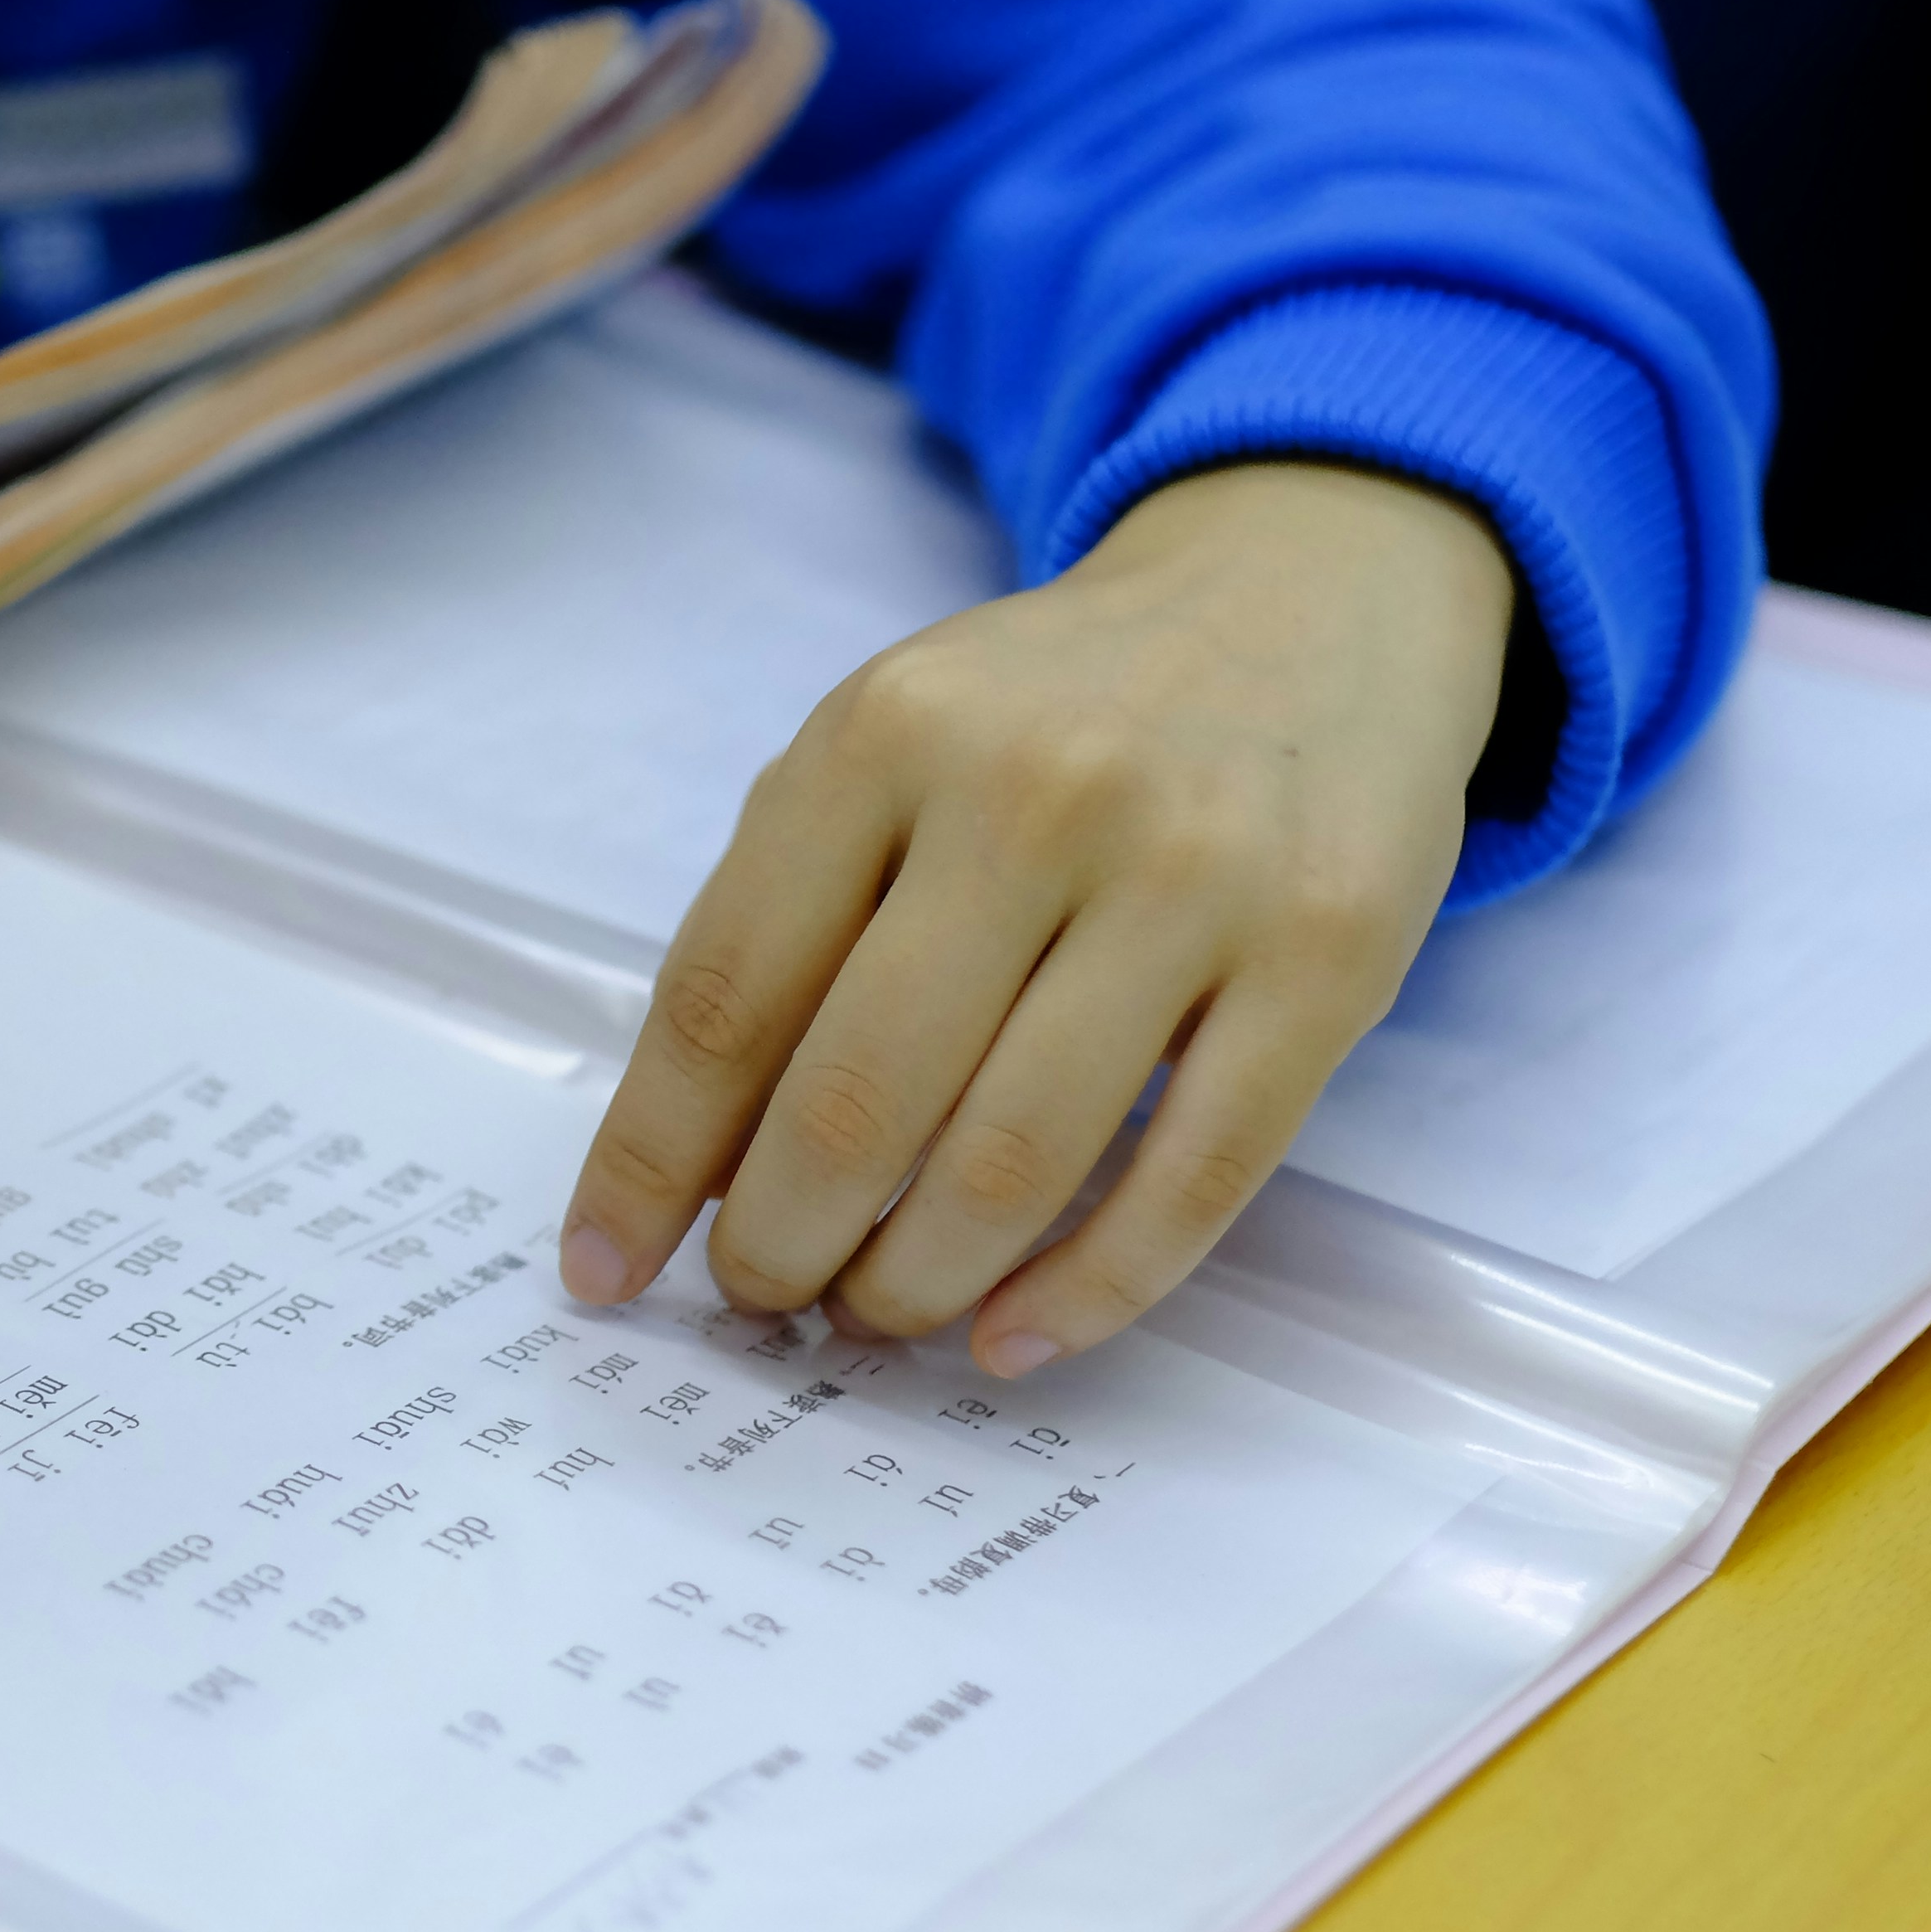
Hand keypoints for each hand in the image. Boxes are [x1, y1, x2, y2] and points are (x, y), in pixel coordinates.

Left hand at [559, 461, 1510, 1375]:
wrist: (1309, 596)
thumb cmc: (1056, 713)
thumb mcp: (890, 752)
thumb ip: (785, 924)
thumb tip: (683, 1170)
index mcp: (885, 737)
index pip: (725, 997)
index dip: (650, 1160)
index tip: (603, 1266)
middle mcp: (1034, 794)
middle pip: (858, 1099)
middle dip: (781, 1243)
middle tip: (760, 1295)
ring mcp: (1193, 874)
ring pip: (1013, 1159)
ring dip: (916, 1280)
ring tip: (875, 1309)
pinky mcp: (1327, 955)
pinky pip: (1192, 1178)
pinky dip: (1086, 1291)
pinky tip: (1017, 1335)